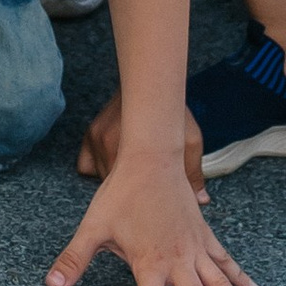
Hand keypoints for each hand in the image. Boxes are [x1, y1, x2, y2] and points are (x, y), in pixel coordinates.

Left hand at [48, 151, 258, 285]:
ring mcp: (195, 248)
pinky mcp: (205, 236)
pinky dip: (241, 277)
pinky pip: (226, 261)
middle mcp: (177, 259)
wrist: (151, 159)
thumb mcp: (92, 227)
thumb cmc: (120, 194)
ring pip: (220, 283)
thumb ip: (74, 259)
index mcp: (148, 261)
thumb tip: (52, 284)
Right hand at [77, 82, 210, 197]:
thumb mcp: (190, 142)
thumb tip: (200, 200)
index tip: (153, 196)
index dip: (143, 196)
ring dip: (115, 179)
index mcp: (130, 149)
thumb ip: (193, 174)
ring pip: (100, 177)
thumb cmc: (173, 114)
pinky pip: (85, 166)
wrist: (153, 84)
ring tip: (133, 174)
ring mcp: (96, 138)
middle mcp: (107, 143)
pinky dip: (98, 169)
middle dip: (129, 189)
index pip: (129, 191)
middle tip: (145, 186)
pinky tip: (116, 165)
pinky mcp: (90, 134)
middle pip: (113, 186)